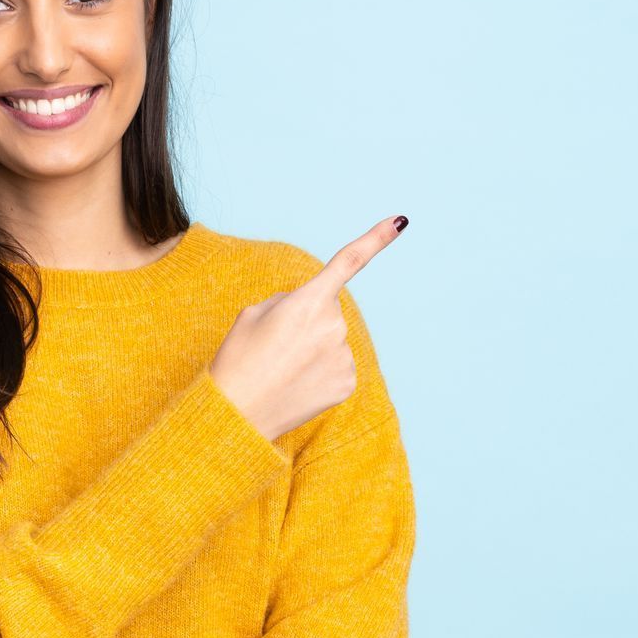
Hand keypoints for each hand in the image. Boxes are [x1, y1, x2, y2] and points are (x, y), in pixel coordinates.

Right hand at [209, 214, 407, 440]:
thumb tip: (311, 308)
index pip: (349, 262)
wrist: (237, 415)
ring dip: (312, 347)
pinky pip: (336, 365)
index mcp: (308, 301)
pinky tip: (297, 384)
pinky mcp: (347, 383)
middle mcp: (334, 327)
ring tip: (281, 367)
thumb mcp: (253, 314)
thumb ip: (289, 301)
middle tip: (275, 344)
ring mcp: (343, 357)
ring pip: (331, 339)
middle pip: (327, 309)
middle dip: (307, 318)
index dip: (376, 239)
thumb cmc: (238, 360)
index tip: (401, 221)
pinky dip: (319, 371)